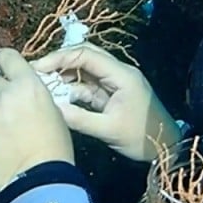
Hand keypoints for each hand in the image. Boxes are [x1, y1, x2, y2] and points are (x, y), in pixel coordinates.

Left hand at [0, 48, 74, 195]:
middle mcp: (3, 96)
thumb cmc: (54, 151)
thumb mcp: (54, 114)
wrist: (38, 184)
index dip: (3, 61)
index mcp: (28, 86)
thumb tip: (21, 92)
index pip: (7, 57)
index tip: (2, 66)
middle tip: (7, 113)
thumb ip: (33, 97)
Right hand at [31, 43, 179, 162]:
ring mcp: (115, 82)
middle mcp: (118, 72)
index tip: (37, 68)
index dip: (59, 58)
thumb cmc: (142, 138)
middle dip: (60, 62)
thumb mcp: (108, 130)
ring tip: (43, 85)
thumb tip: (50, 109)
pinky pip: (88, 85)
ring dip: (65, 75)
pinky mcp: (112, 94)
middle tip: (37, 73)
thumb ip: (79, 119)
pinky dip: (73, 88)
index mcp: (121, 75)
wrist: (165, 147)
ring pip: (85, 70)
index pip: (86, 55)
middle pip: (85, 56)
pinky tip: (58, 96)